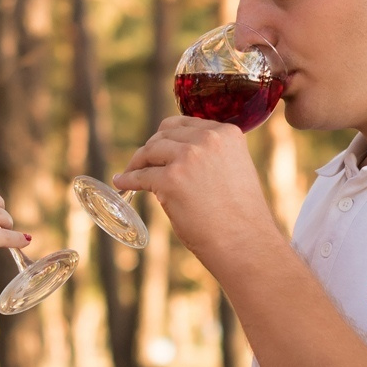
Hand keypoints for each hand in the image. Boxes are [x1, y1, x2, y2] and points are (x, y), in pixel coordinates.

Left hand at [109, 118, 284, 280]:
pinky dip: (128, 180)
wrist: (245, 242)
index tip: (158, 148)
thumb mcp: (234, 170)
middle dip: (151, 149)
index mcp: (227, 133)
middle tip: (142, 164)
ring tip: (130, 173)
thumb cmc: (240, 215)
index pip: (185, 123)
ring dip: (137, 163)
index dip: (168, 137)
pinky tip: (121, 183)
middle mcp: (208, 139)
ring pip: (149, 151)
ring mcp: (188, 158)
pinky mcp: (171, 180)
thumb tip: (176, 156)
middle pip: (163, 134)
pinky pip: (140, 176)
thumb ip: (211, 156)